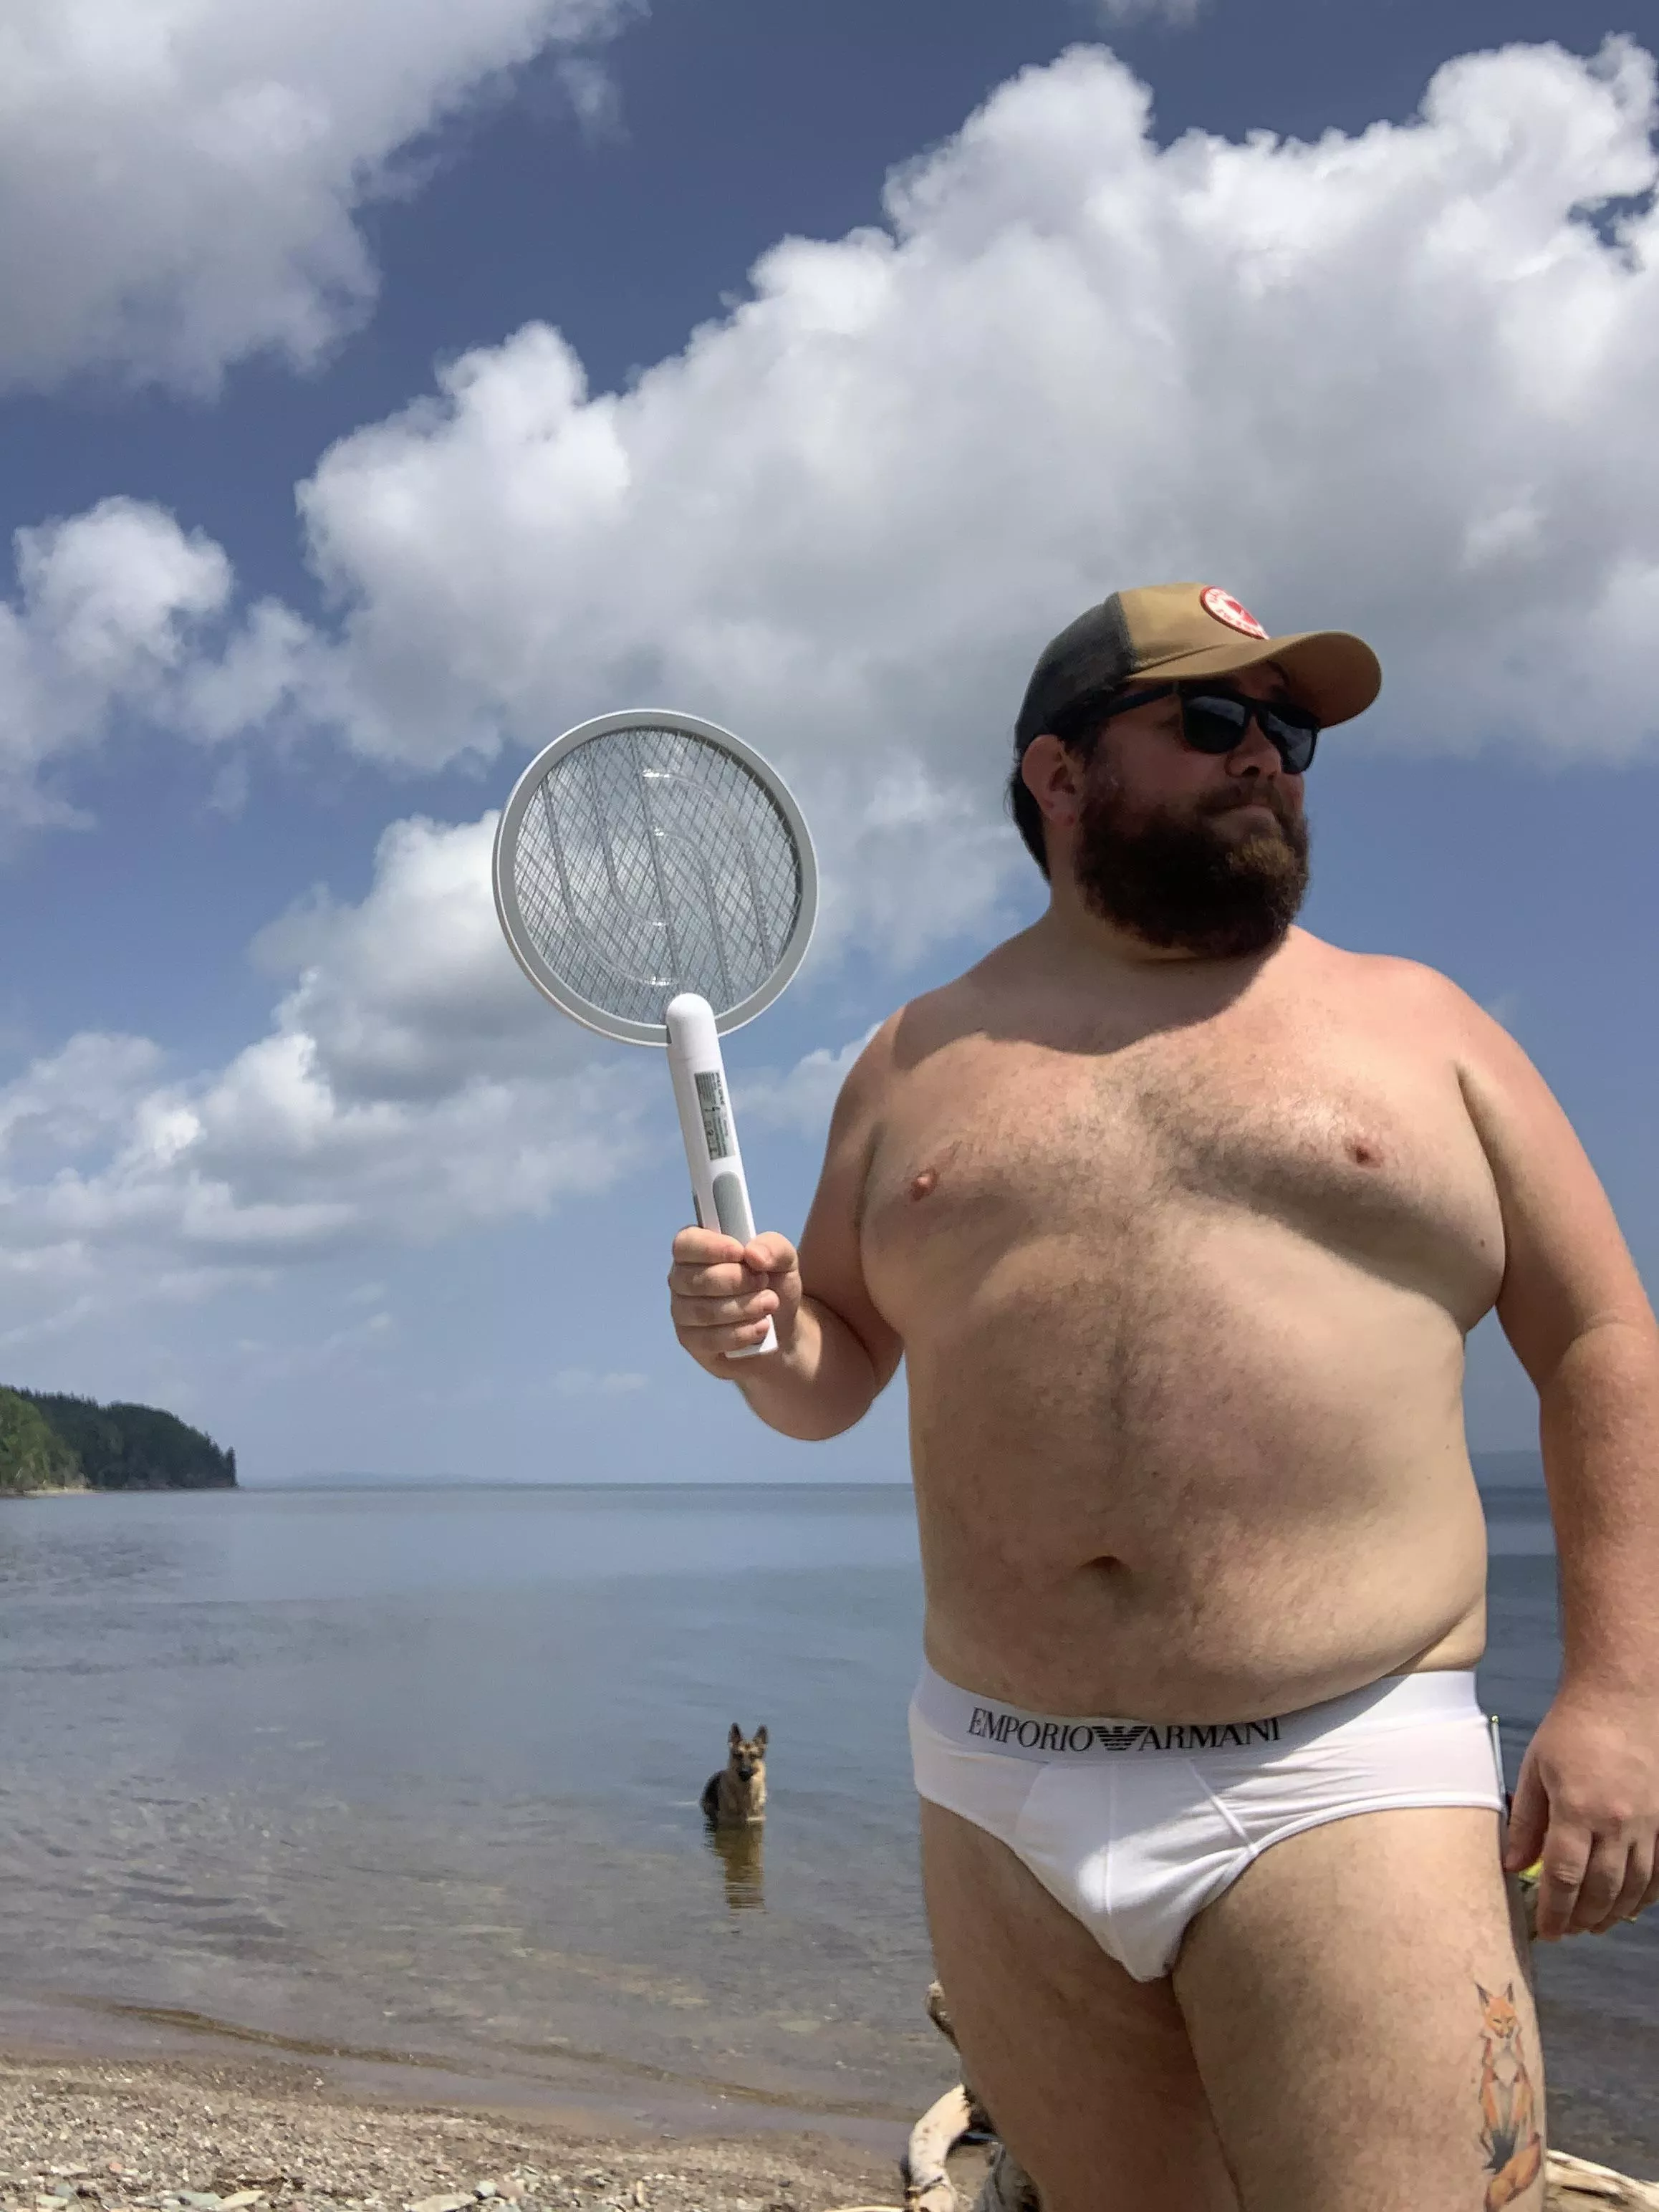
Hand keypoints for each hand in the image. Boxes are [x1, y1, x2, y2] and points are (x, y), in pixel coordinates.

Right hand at [667, 1227, 802, 1374]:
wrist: (782, 1329)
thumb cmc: (773, 1286)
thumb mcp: (784, 1260)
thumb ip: (773, 1247)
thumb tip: (753, 1254)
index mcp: (697, 1250)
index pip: (686, 1243)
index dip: (710, 1247)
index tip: (741, 1253)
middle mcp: (682, 1280)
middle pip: (697, 1280)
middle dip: (737, 1281)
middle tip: (763, 1282)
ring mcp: (683, 1313)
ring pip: (704, 1312)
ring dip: (744, 1308)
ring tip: (769, 1304)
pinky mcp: (692, 1342)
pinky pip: (709, 1339)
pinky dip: (741, 1333)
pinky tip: (761, 1327)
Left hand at [1503, 1684, 1658, 1937]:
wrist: (1622, 1697)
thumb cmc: (1572, 1729)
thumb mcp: (1535, 1769)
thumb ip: (1527, 1821)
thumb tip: (1513, 1865)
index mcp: (1578, 1810)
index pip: (1564, 1876)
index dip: (1555, 1910)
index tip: (1547, 1931)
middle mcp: (1618, 1823)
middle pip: (1602, 1890)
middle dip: (1583, 1918)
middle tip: (1569, 1932)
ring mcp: (1649, 1823)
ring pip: (1635, 1886)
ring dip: (1614, 1913)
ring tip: (1595, 1925)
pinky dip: (1647, 1895)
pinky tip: (1631, 1904)